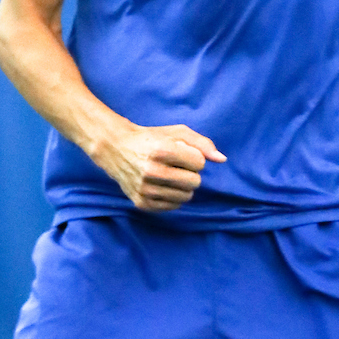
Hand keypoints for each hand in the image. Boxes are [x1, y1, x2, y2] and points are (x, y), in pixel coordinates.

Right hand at [97, 122, 226, 212]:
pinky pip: (173, 206)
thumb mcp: (177, 132)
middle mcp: (152, 171)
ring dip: (183, 186)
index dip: (194, 157)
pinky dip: (173, 197)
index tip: (182, 153)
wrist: (117, 149)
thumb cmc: (152, 139)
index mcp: (162, 151)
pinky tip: (162, 185)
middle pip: (195, 182)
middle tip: (177, 166)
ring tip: (170, 175)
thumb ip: (203, 144)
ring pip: (186, 197)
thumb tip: (222, 160)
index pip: (200, 163)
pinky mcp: (141, 203)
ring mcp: (145, 189)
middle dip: (191, 173)